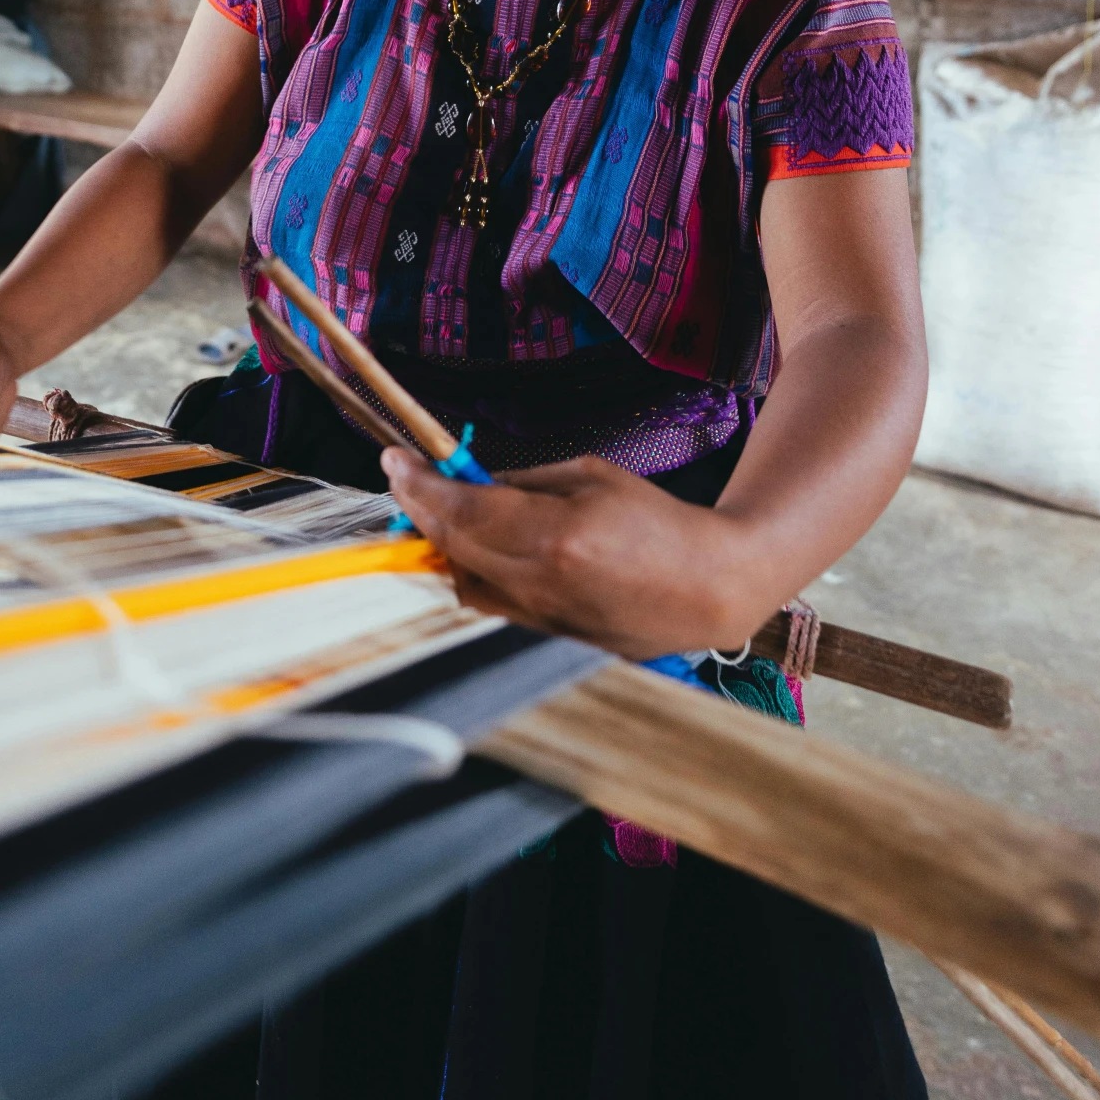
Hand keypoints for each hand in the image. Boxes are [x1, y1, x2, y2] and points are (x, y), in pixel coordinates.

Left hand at [381, 449, 760, 658]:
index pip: (462, 509)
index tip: (393, 462)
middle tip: (405, 479)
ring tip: (444, 509)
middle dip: (419, 509)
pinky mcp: (545, 637)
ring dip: (443, 543)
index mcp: (555, 535)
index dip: (419, 485)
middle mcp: (539, 582)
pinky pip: (488, 602)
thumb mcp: (589, 477)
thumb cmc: (656, 521)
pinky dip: (470, 570)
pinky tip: (477, 545)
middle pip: (451, 546)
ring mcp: (540, 617)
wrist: (705, 589)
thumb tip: (469, 482)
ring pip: (460, 580)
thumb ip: (521, 481)